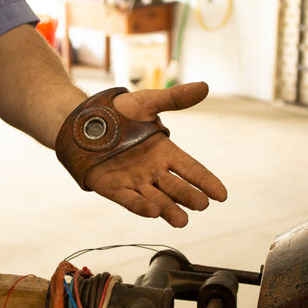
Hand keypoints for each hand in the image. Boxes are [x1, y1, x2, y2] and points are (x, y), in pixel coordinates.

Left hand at [84, 82, 226, 227]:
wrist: (86, 119)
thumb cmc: (119, 111)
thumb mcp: (148, 103)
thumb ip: (175, 99)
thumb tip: (204, 86)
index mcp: (164, 152)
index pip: (191, 169)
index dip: (206, 181)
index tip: (222, 195)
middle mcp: (152, 170)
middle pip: (175, 187)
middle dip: (189, 197)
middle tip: (202, 205)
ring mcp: (133, 181)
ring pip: (156, 199)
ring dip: (169, 209)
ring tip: (182, 221)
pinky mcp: (113, 188)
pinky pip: (129, 199)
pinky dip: (140, 206)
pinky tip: (154, 213)